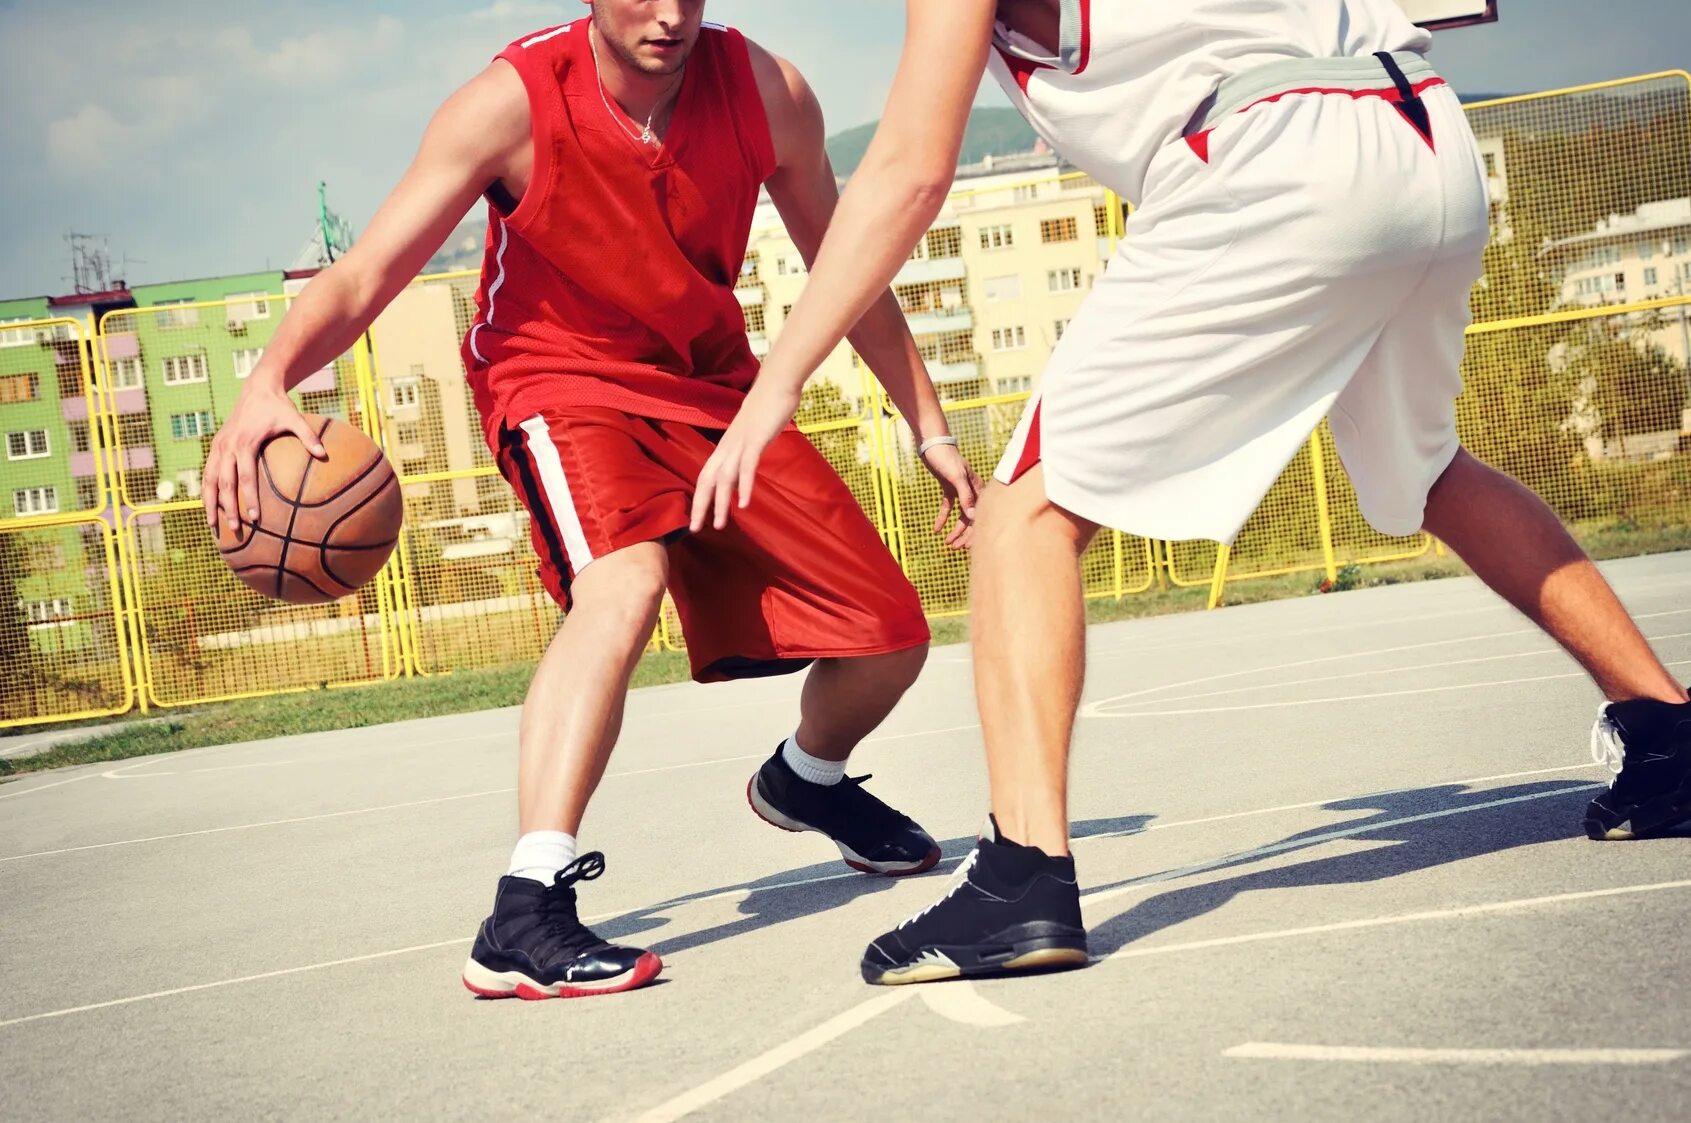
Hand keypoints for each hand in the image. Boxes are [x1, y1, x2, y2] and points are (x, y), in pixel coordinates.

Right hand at [202, 383, 326, 533]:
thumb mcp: (295, 418)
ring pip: (209, 480)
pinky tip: (210, 507)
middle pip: (224, 483)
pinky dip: (207, 490)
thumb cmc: (278, 406)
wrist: (257, 388)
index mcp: (246, 443)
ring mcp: (219, 446)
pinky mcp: (216, 446)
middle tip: (235, 530)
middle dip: (228, 508)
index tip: (255, 518)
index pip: (246, 477)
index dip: (249, 499)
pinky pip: (207, 471)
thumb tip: (324, 454)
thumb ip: (309, 436)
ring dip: (210, 503)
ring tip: (212, 525)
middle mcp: (228, 446)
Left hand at [690, 380, 802, 531]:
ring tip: (719, 524)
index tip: (695, 520)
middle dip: (700, 506)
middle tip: (696, 529)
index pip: (705, 477)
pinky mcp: (755, 440)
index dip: (698, 499)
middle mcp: (727, 447)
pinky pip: (747, 466)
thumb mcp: (751, 434)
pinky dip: (743, 486)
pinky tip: (744, 504)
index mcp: (725, 447)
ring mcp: (740, 443)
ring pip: (724, 477)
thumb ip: (745, 450)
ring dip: (721, 503)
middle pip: (707, 480)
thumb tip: (745, 465)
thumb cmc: (766, 408)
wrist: (776, 384)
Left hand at [919, 442, 982, 548]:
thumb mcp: (956, 477)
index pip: (979, 516)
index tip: (965, 547)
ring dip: (955, 530)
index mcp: (978, 489)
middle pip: (971, 519)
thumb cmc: (946, 457)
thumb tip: (972, 516)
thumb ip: (966, 495)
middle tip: (954, 548)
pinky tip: (936, 529)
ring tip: (947, 543)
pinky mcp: (949, 488)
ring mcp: (961, 490)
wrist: (932, 443)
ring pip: (961, 516)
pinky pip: (948, 507)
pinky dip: (943, 518)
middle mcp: (972, 491)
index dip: (974, 533)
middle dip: (964, 535)